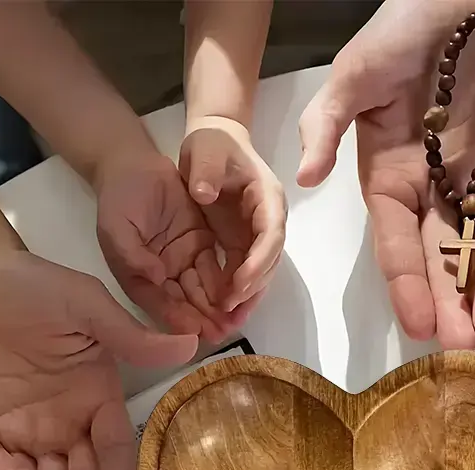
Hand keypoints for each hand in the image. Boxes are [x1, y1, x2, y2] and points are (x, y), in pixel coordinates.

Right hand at [96, 148, 238, 343]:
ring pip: (203, 290)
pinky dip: (227, 283)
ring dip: (218, 308)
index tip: (195, 331)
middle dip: (203, 320)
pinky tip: (241, 296)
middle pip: (185, 302)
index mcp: (139, 276)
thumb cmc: (119, 198)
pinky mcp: (201, 245)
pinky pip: (216, 268)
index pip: (160, 302)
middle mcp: (163, 276)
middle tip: (223, 334)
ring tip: (235, 322)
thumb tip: (155, 277)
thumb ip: (133, 255)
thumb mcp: (116, 226)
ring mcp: (183, 261)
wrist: (134, 166)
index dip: (177, 317)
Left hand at [180, 115, 286, 320]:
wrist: (213, 143)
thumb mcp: (207, 149)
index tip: (239, 285)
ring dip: (245, 298)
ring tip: (226, 323)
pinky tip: (218, 312)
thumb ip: (206, 170)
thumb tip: (203, 194)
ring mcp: (257, 235)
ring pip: (258, 272)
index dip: (258, 263)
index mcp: (268, 198)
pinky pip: (241, 272)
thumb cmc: (212, 144)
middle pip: (269, 261)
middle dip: (252, 289)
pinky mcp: (242, 243)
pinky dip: (233, 292)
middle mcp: (269, 220)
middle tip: (230, 313)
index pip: (271, 236)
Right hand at [297, 1, 474, 348]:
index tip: (419, 326)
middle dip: (449, 301)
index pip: (396, 241)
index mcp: (390, 175)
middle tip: (463, 344)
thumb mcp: (358, 68)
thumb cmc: (410, 21)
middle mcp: (433, 188)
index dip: (406, 284)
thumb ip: (328, 121)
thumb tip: (302, 178)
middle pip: (440, 256)